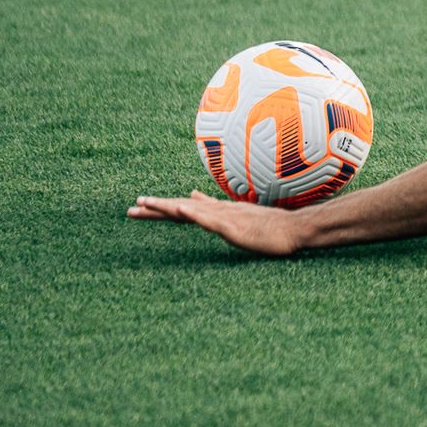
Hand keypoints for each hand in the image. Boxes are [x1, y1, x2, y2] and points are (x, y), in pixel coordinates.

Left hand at [127, 190, 307, 256]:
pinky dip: (196, 213)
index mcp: (219, 211)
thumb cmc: (270, 226)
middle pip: (182, 207)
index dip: (163, 207)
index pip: (185, 208)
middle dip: (156, 207)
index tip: (141, 206)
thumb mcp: (240, 218)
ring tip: (147, 203)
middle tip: (131, 208)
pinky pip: (212, 220)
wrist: (295, 229)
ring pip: (192, 211)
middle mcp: (219, 211)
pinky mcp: (235, 227)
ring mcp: (227, 218)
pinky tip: (182, 209)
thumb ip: (217, 209)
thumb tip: (195, 197)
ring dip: (169, 206)